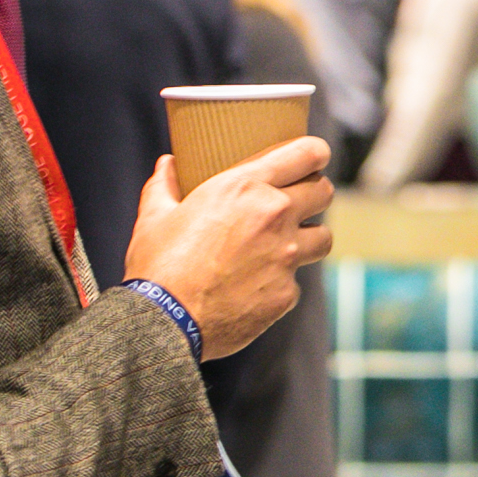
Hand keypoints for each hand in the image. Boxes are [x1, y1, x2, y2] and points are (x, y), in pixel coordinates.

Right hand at [120, 135, 333, 358]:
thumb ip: (164, 185)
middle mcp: (274, 216)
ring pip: (323, 238)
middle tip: (297, 204)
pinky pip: (296, 281)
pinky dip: (281, 283)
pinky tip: (255, 287)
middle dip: (314, 194)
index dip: (315, 154)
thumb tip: (166, 164)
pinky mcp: (286, 293)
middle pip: (323, 191)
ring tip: (284, 246)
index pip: (307, 153)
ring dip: (308, 239)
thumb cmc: (158, 265)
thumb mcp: (154, 217)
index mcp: (244, 186)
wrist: (164, 323)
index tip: (313, 159)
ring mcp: (285, 256)